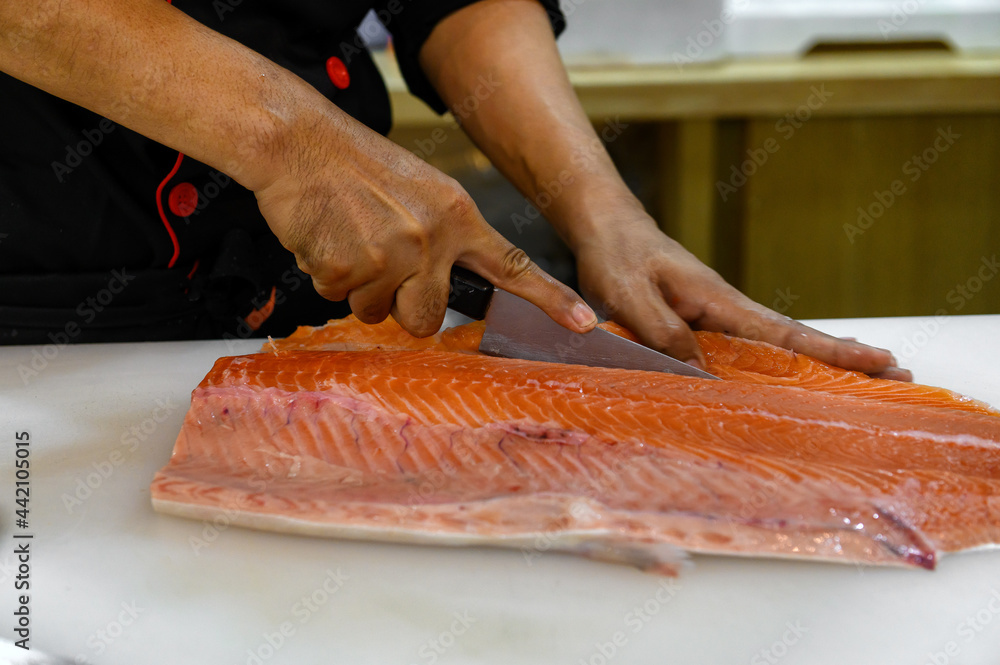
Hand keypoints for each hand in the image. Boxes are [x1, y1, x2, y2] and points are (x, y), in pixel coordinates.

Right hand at [252, 107, 595, 336]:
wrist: (298, 141)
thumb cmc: (356, 167)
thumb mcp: (420, 190)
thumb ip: (442, 237)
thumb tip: (439, 286)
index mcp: (457, 215)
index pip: (512, 265)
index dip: (550, 299)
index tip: (586, 323)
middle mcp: (433, 238)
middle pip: (428, 317)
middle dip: (402, 305)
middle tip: (380, 266)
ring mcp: (393, 254)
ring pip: (379, 312)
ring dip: (360, 289)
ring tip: (349, 239)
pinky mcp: (350, 267)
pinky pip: (340, 299)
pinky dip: (327, 276)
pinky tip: (326, 237)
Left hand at [574, 205, 910, 379]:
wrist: (607, 227)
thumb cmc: (617, 256)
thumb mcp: (630, 294)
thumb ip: (662, 330)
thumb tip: (702, 372)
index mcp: (718, 299)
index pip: (783, 330)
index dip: (829, 350)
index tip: (878, 360)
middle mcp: (727, 309)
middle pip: (794, 341)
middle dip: (845, 359)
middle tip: (901, 376)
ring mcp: (717, 316)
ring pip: (774, 347)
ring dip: (816, 366)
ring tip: (864, 385)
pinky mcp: (700, 323)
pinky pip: (743, 350)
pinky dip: (774, 365)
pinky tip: (786, 382)